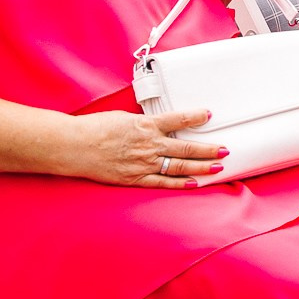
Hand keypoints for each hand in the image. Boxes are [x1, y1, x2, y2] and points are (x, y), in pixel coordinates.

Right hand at [63, 108, 225, 186]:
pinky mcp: (134, 178)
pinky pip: (162, 182)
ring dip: (201, 167)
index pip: (179, 119)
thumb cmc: (95, 128)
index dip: (196, 117)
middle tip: (225, 149)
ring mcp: (143, 162)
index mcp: (147, 124)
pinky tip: (194, 183)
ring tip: (218, 166)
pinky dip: (179, 183)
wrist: (73, 145)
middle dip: (209, 149)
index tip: (209, 115)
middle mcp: (149, 144)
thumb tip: (157, 125)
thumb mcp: (124, 117)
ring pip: (179, 166)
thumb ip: (144, 123)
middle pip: (186, 146)